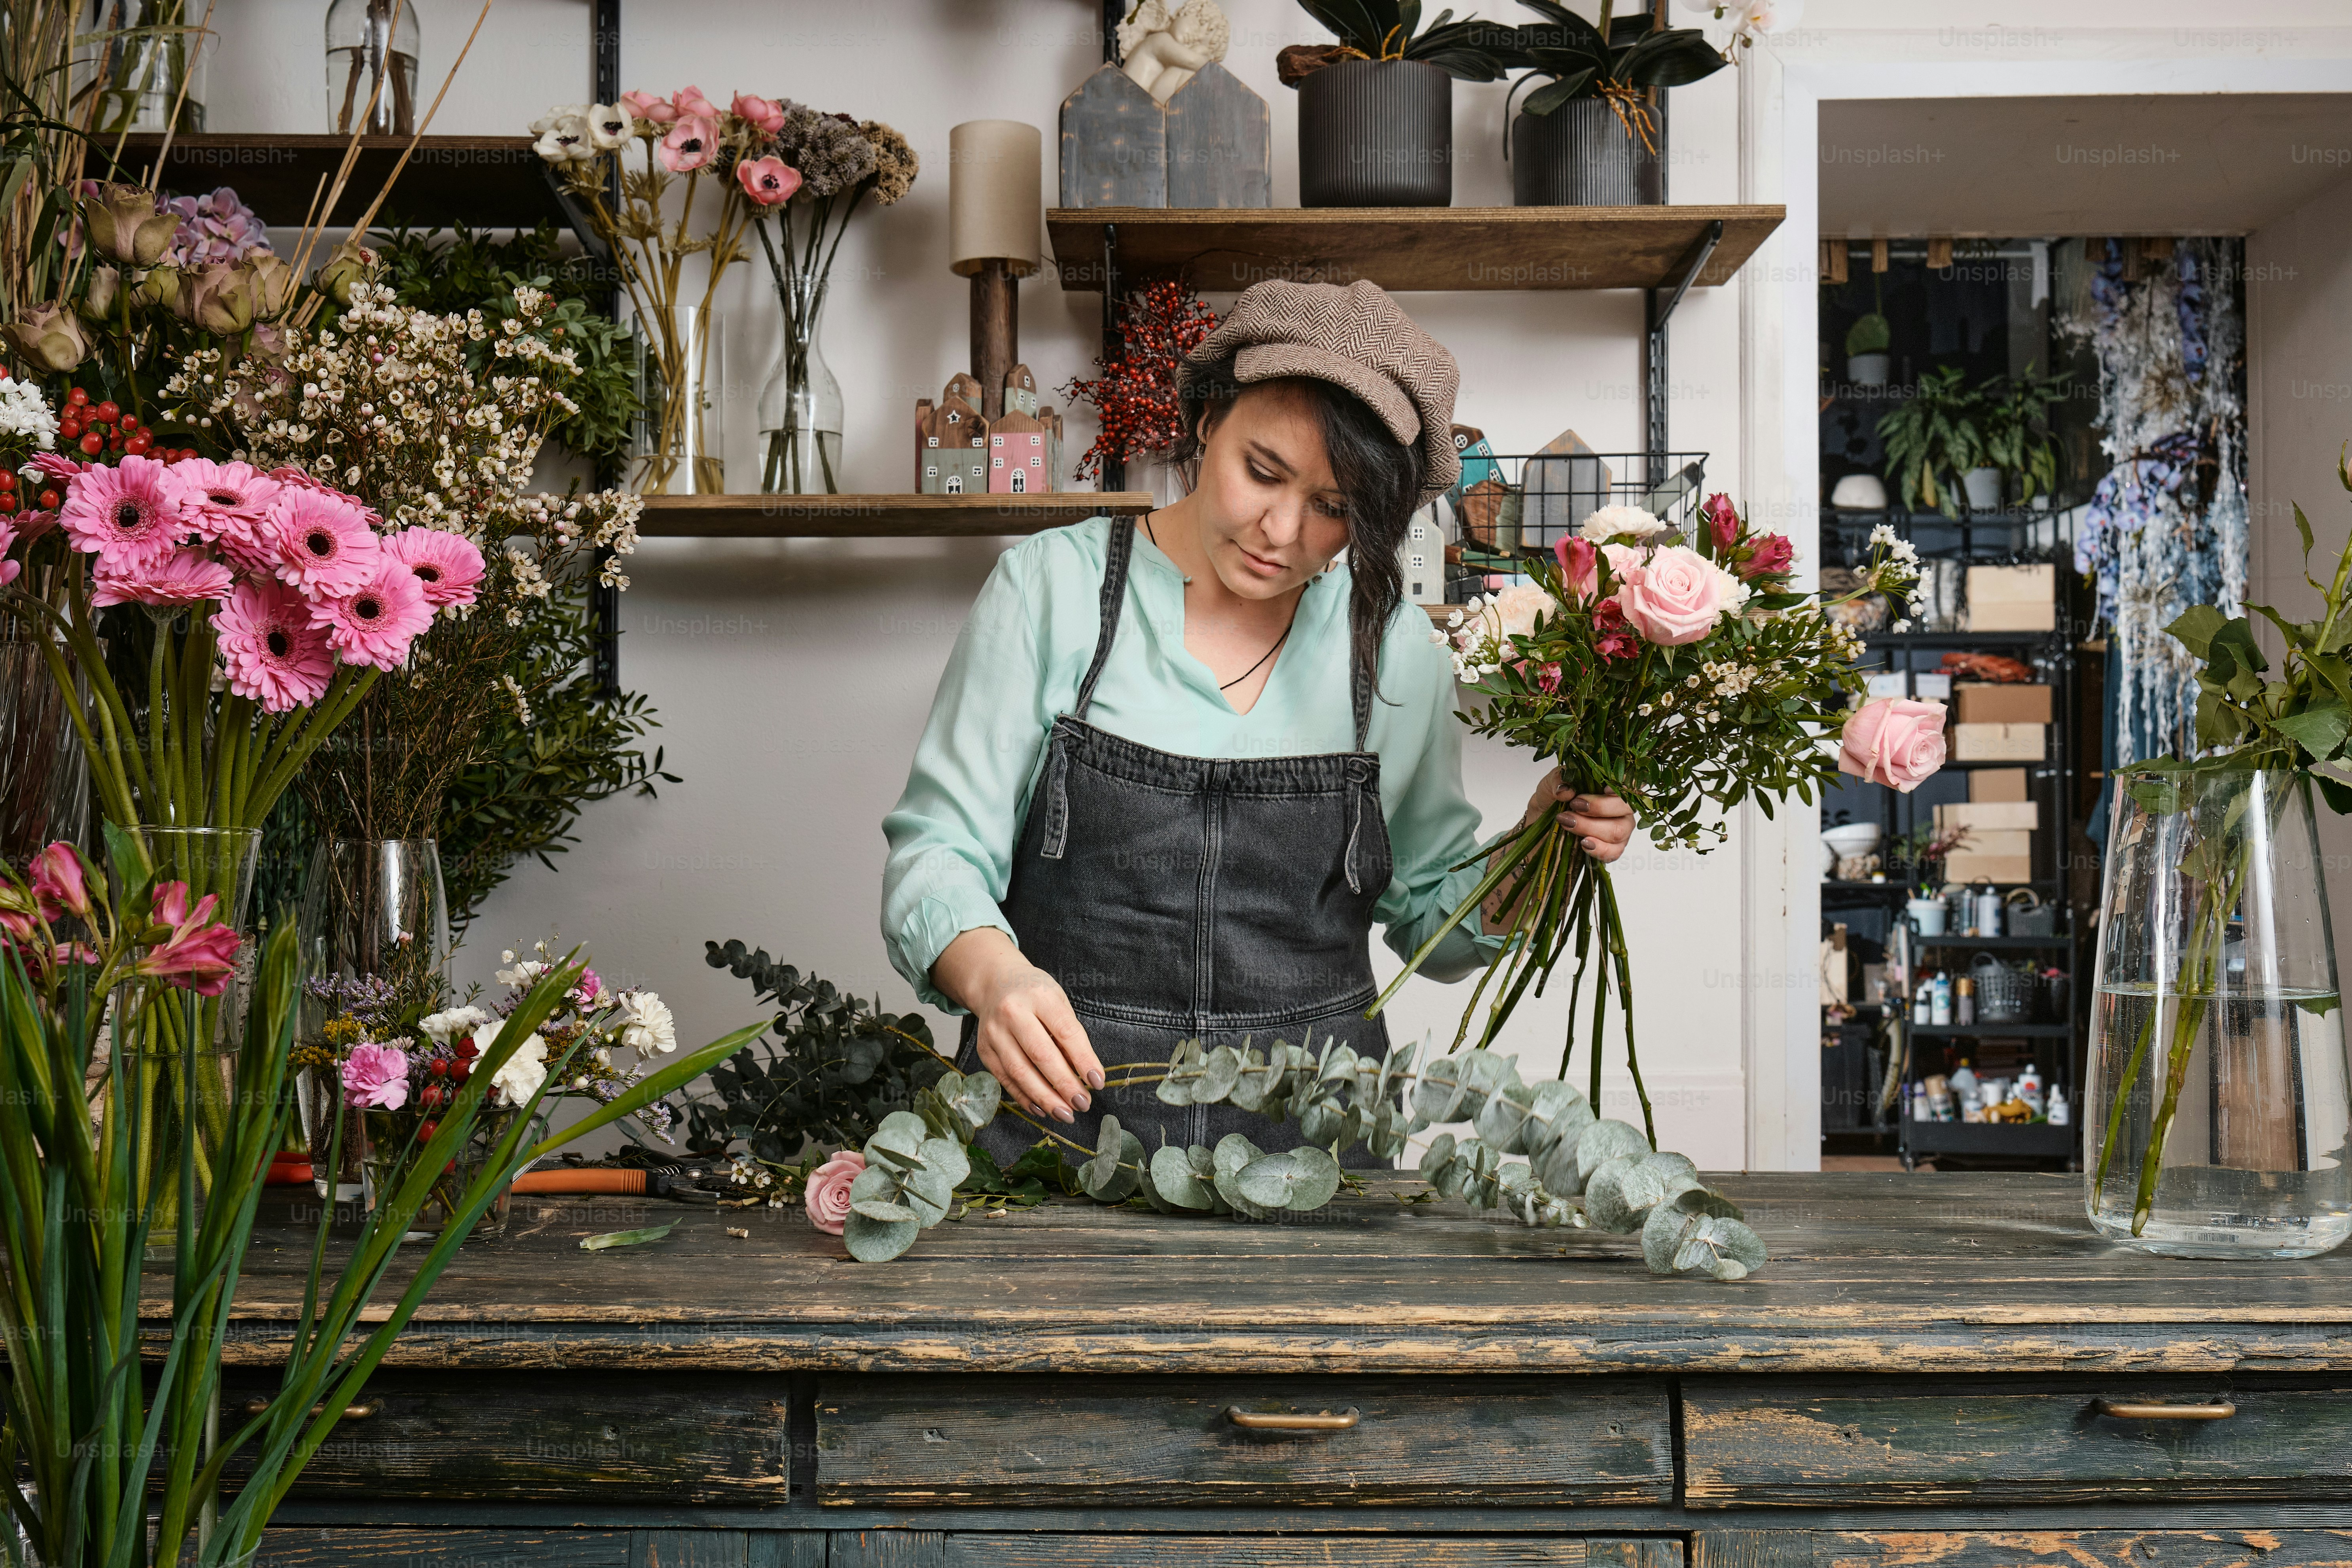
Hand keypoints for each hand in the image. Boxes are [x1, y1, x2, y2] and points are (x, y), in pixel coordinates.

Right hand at [932, 928, 1102, 1122]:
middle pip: (1040, 1054)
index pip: (1065, 1031)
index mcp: (1039, 995)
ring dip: (1045, 1098)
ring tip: (1065, 1114)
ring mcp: (994, 1032)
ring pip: (1020, 1072)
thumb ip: (1071, 1035)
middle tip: (1082, 1104)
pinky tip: (1042, 1108)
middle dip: (1064, 1084)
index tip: (1097, 1083)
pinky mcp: (984, 1049)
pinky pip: (1005, 1079)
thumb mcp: (1058, 1002)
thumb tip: (1086, 1076)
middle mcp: (1012, 1012)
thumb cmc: (1035, 994)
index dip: (1083, 1060)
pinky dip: (1025, 1097)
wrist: (995, 984)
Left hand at [1525, 768, 1636, 864]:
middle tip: (1573, 806)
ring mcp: (1620, 830)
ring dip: (1591, 828)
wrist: (1542, 821)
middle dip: (1599, 808)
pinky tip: (1584, 844)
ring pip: (1618, 831)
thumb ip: (1557, 781)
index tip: (1604, 788)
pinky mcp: (1612, 849)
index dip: (1620, 788)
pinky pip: (1613, 852)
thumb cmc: (1553, 799)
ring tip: (1568, 823)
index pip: (1627, 786)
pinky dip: (1599, 849)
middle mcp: (1620, 809)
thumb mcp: (1550, 784)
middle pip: (1623, 809)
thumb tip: (1566, 790)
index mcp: (1611, 788)